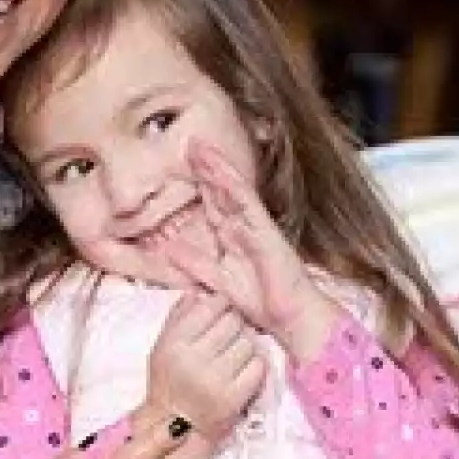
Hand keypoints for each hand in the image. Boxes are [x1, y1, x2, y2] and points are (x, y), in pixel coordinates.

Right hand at [145, 293, 263, 445]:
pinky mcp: (234, 398)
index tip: (221, 313)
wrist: (174, 427)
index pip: (211, 307)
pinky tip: (243, 370)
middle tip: (230, 335)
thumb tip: (198, 292)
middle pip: (233, 322)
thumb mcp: (162, 347)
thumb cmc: (168, 382)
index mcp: (174, 344)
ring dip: (245, 345)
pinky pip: (258, 366)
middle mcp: (194, 360)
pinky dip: (255, 365)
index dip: (221, 305)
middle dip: (234, 325)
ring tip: (235, 354)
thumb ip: (178, 317)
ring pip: (248, 342)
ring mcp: (216, 381)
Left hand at [158, 140, 341, 360]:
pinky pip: (248, 205)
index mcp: (231, 236)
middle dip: (205, 167)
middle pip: (219, 192)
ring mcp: (255, 226)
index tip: (178, 165)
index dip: (196, 184)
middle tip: (188, 143)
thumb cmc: (260, 300)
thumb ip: (195, 264)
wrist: (290, 315)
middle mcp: (243, 227)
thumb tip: (169, 249)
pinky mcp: (266, 231)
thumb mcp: (217, 280)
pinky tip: (223, 172)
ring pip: (232, 191)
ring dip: (217, 169)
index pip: (211, 204)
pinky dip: (235, 188)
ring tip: (201, 148)